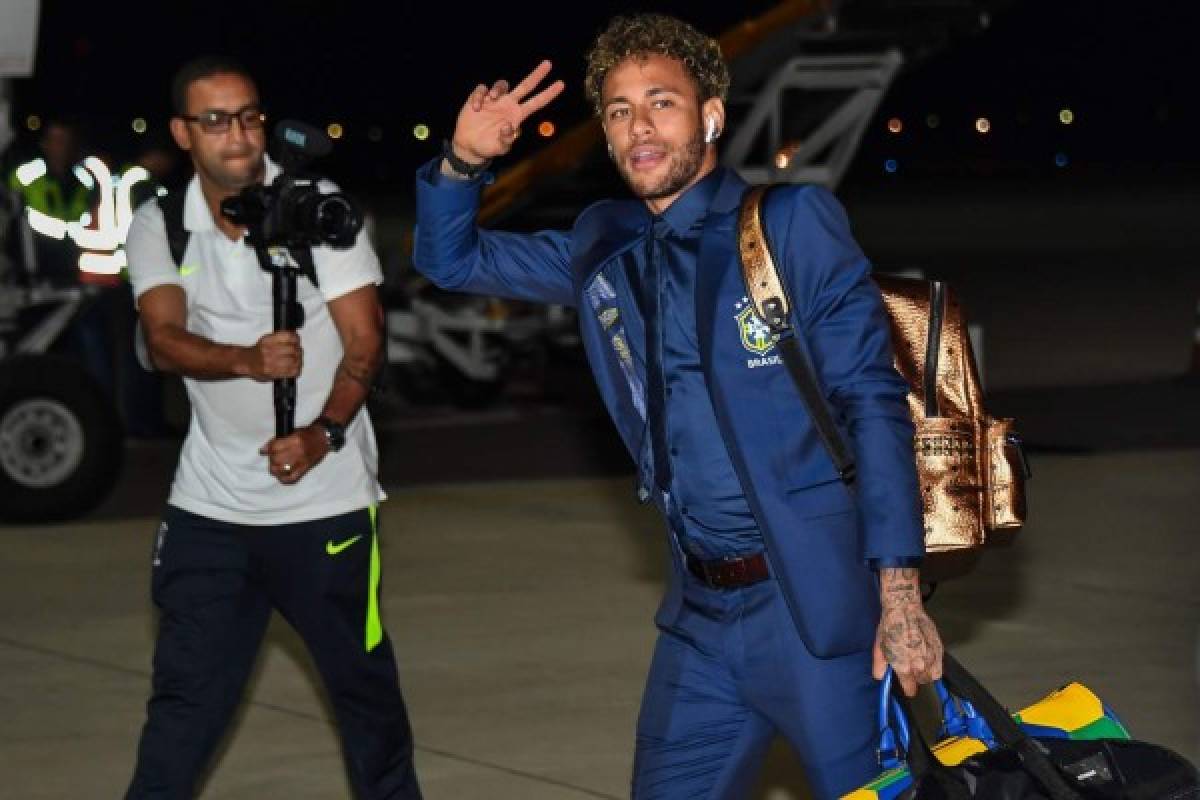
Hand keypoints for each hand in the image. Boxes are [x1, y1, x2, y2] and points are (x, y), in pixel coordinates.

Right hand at [241, 331, 301, 380]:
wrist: (246, 362)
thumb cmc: (258, 351)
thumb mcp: (267, 339)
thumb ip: (281, 337)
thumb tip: (296, 337)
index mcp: (268, 340)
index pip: (288, 337)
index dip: (296, 339)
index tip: (297, 341)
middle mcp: (269, 350)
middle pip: (292, 349)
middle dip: (298, 351)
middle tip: (298, 352)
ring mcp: (271, 362)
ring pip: (293, 361)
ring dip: (298, 360)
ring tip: (297, 360)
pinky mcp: (273, 373)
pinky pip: (291, 371)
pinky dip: (296, 369)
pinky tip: (295, 367)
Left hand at [260, 425, 327, 483]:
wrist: (324, 438)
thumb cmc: (308, 433)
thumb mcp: (293, 432)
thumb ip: (278, 440)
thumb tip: (263, 450)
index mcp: (295, 440)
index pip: (274, 448)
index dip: (268, 450)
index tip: (265, 451)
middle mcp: (298, 451)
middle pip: (276, 460)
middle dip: (271, 459)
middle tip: (272, 457)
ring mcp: (302, 461)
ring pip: (281, 470)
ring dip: (275, 469)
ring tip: (275, 466)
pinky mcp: (305, 468)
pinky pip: (291, 477)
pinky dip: (283, 478)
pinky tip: (281, 475)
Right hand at [450, 60, 564, 163]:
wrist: (469, 145)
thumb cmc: (488, 147)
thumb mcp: (500, 148)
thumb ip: (506, 140)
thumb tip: (508, 127)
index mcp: (517, 115)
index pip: (536, 102)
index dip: (549, 94)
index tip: (561, 84)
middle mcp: (508, 105)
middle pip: (525, 86)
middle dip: (537, 75)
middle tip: (549, 64)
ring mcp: (494, 101)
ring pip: (502, 85)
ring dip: (498, 88)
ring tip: (491, 98)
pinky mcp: (479, 99)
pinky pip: (482, 89)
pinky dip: (479, 96)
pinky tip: (476, 107)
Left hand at [872, 567, 943, 696]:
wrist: (904, 608)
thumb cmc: (890, 627)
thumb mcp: (879, 646)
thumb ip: (880, 665)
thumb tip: (879, 677)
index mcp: (904, 667)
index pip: (911, 689)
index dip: (908, 688)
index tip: (907, 686)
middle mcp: (920, 665)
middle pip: (922, 682)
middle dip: (917, 678)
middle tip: (911, 668)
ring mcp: (931, 656)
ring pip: (933, 674)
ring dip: (927, 672)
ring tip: (920, 663)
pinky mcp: (939, 647)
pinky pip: (940, 664)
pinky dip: (935, 663)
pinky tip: (927, 655)